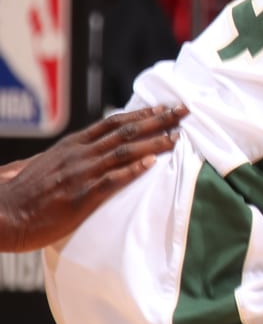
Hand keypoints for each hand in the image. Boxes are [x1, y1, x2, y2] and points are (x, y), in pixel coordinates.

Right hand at [0, 105, 184, 251]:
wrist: (0, 216)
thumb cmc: (18, 195)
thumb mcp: (39, 165)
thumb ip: (60, 157)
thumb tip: (72, 150)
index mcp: (71, 146)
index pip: (113, 123)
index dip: (141, 114)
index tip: (164, 107)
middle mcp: (79, 155)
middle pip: (125, 132)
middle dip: (157, 121)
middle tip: (184, 112)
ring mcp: (80, 175)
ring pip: (123, 152)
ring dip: (153, 143)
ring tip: (177, 137)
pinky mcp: (80, 198)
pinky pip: (111, 181)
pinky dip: (132, 171)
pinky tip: (152, 165)